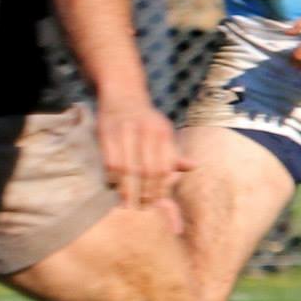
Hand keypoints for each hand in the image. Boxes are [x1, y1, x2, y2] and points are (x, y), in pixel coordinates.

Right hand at [94, 96, 187, 211]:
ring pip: (127, 169)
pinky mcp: (107, 133)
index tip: (158, 203)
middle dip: (145, 192)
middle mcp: (146, 131)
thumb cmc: (145, 119)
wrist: (123, 93)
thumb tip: (193, 166)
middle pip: (147, 171)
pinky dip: (112, 178)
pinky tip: (114, 186)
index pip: (164, 168)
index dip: (161, 188)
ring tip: (127, 203)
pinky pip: (110, 163)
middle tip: (143, 207)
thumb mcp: (163, 131)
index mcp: (163, 132)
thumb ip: (174, 152)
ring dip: (127, 190)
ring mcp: (125, 131)